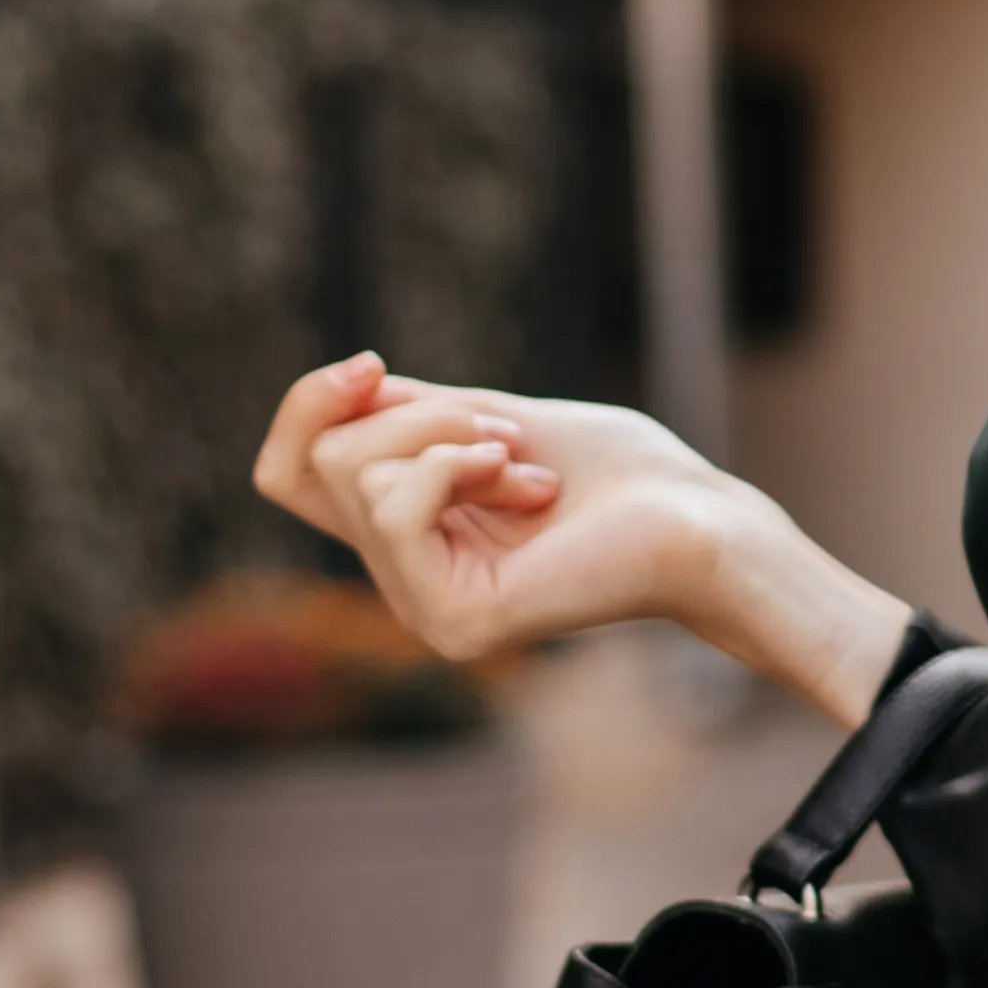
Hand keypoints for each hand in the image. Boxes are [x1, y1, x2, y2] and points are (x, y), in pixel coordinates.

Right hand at [252, 354, 743, 668]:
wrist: (698, 519)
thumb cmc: (616, 472)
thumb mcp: (485, 419)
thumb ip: (406, 416)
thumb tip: (333, 395)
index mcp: (406, 537)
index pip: (288, 475)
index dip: (307, 407)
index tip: (371, 365)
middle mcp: (402, 582)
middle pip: (324, 460)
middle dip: (414, 415)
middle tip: (505, 438)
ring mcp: (423, 610)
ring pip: (356, 474)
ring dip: (448, 435)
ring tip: (525, 466)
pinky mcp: (453, 623)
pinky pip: (396, 508)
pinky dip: (453, 466)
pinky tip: (524, 483)